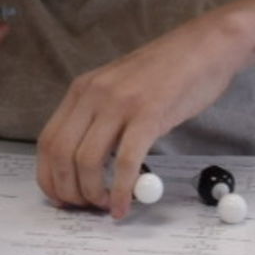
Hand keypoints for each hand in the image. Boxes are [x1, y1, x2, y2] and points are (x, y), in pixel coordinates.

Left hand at [36, 13, 246, 217]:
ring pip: (87, 161)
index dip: (48, 176)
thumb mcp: (120, 88)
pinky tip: (124, 204)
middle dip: (68, 190)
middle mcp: (94, 94)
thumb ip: (102, 118)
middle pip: (61, 154)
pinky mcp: (149, 114)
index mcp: (83, 89)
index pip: (48, 141)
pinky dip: (120, 190)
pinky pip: (125, 162)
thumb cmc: (169, 71)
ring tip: (105, 206)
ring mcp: (120, 104)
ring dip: (91, 193)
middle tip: (84, 207)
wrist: (206, 46)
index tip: (60, 197)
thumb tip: (91, 162)